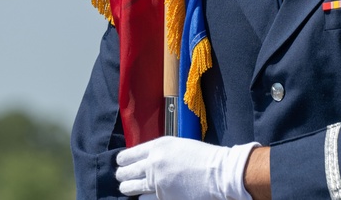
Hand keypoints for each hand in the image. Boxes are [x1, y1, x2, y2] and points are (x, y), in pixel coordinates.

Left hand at [115, 136, 258, 198]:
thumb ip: (158, 152)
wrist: (218, 173)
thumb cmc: (202, 157)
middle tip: (124, 177)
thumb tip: (144, 160)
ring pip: (129, 189)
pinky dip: (144, 199)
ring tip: (130, 188)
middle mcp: (152, 164)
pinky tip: (147, 196)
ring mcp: (156, 183)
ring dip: (129, 189)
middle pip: (124, 173)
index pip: (127, 155)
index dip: (122, 161)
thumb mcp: (177, 146)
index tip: (122, 163)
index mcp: (157, 147)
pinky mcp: (162, 198)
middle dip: (122, 175)